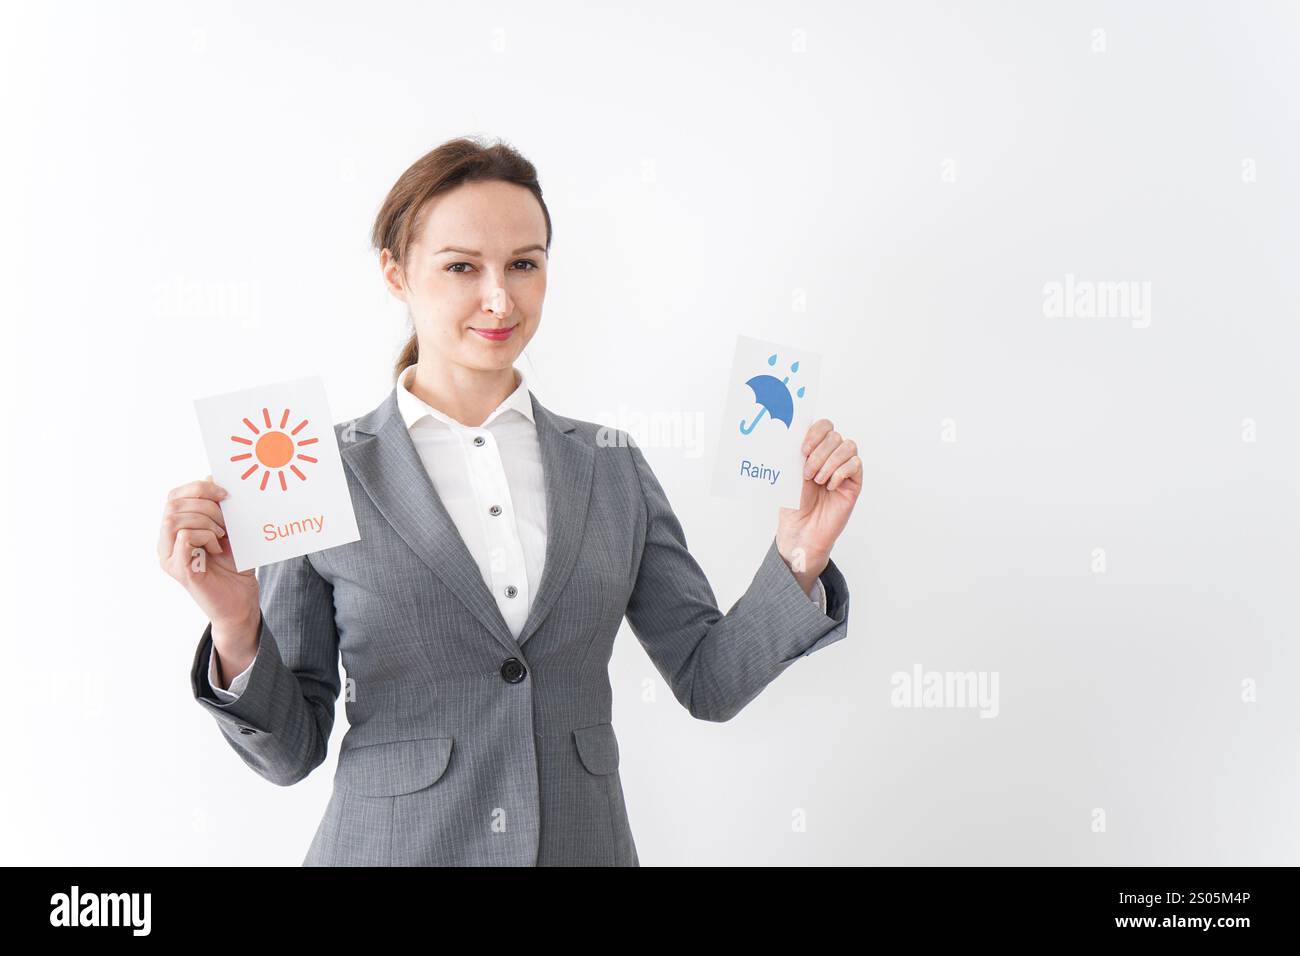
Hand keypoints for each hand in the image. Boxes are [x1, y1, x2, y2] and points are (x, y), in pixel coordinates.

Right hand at [158, 474, 261, 647]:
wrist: (241, 602)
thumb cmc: (235, 567)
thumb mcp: (230, 531)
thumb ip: (219, 508)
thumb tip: (214, 478)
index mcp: (175, 531)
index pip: (174, 496)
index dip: (198, 488)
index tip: (225, 493)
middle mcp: (166, 544)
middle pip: (172, 504)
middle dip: (205, 504)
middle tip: (227, 519)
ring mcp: (170, 558)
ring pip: (174, 519)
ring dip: (206, 520)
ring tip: (222, 535)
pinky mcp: (179, 570)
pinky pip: (183, 539)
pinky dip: (204, 536)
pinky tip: (218, 548)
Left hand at [776, 419, 861, 588]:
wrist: (800, 528)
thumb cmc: (793, 502)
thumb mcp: (789, 473)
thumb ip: (794, 451)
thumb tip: (795, 433)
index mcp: (815, 449)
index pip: (824, 425)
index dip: (815, 433)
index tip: (802, 449)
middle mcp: (831, 455)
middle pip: (835, 435)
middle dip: (819, 453)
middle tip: (807, 474)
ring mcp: (844, 468)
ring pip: (848, 447)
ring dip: (830, 463)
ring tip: (818, 481)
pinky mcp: (854, 482)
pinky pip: (855, 465)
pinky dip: (841, 473)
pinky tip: (830, 486)